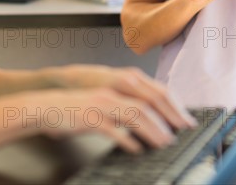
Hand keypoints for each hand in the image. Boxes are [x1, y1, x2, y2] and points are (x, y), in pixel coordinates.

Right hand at [33, 88, 183, 152]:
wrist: (49, 107)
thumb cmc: (80, 108)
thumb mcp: (107, 104)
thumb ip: (126, 109)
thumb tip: (151, 123)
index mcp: (121, 86)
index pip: (155, 92)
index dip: (174, 106)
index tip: (186, 121)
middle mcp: (115, 91)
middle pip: (149, 102)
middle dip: (169, 118)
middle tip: (181, 133)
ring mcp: (103, 103)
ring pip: (135, 114)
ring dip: (152, 130)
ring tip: (163, 143)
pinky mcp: (91, 117)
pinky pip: (113, 129)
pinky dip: (127, 140)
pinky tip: (135, 149)